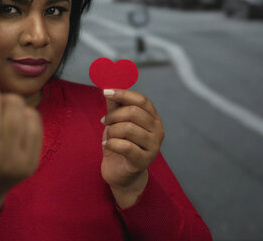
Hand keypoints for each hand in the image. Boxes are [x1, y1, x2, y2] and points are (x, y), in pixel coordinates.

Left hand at [101, 89, 163, 207]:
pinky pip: (124, 146)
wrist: (121, 174)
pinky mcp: (143, 160)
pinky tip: (106, 146)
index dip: (123, 94)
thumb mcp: (116, 123)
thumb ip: (115, 106)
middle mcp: (158, 131)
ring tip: (108, 137)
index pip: (142, 100)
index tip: (105, 92)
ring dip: (111, 131)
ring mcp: (153, 147)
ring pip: (128, 128)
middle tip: (104, 121)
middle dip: (114, 115)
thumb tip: (109, 88)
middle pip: (134, 112)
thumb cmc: (120, 145)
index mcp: (153, 118)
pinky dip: (110, 143)